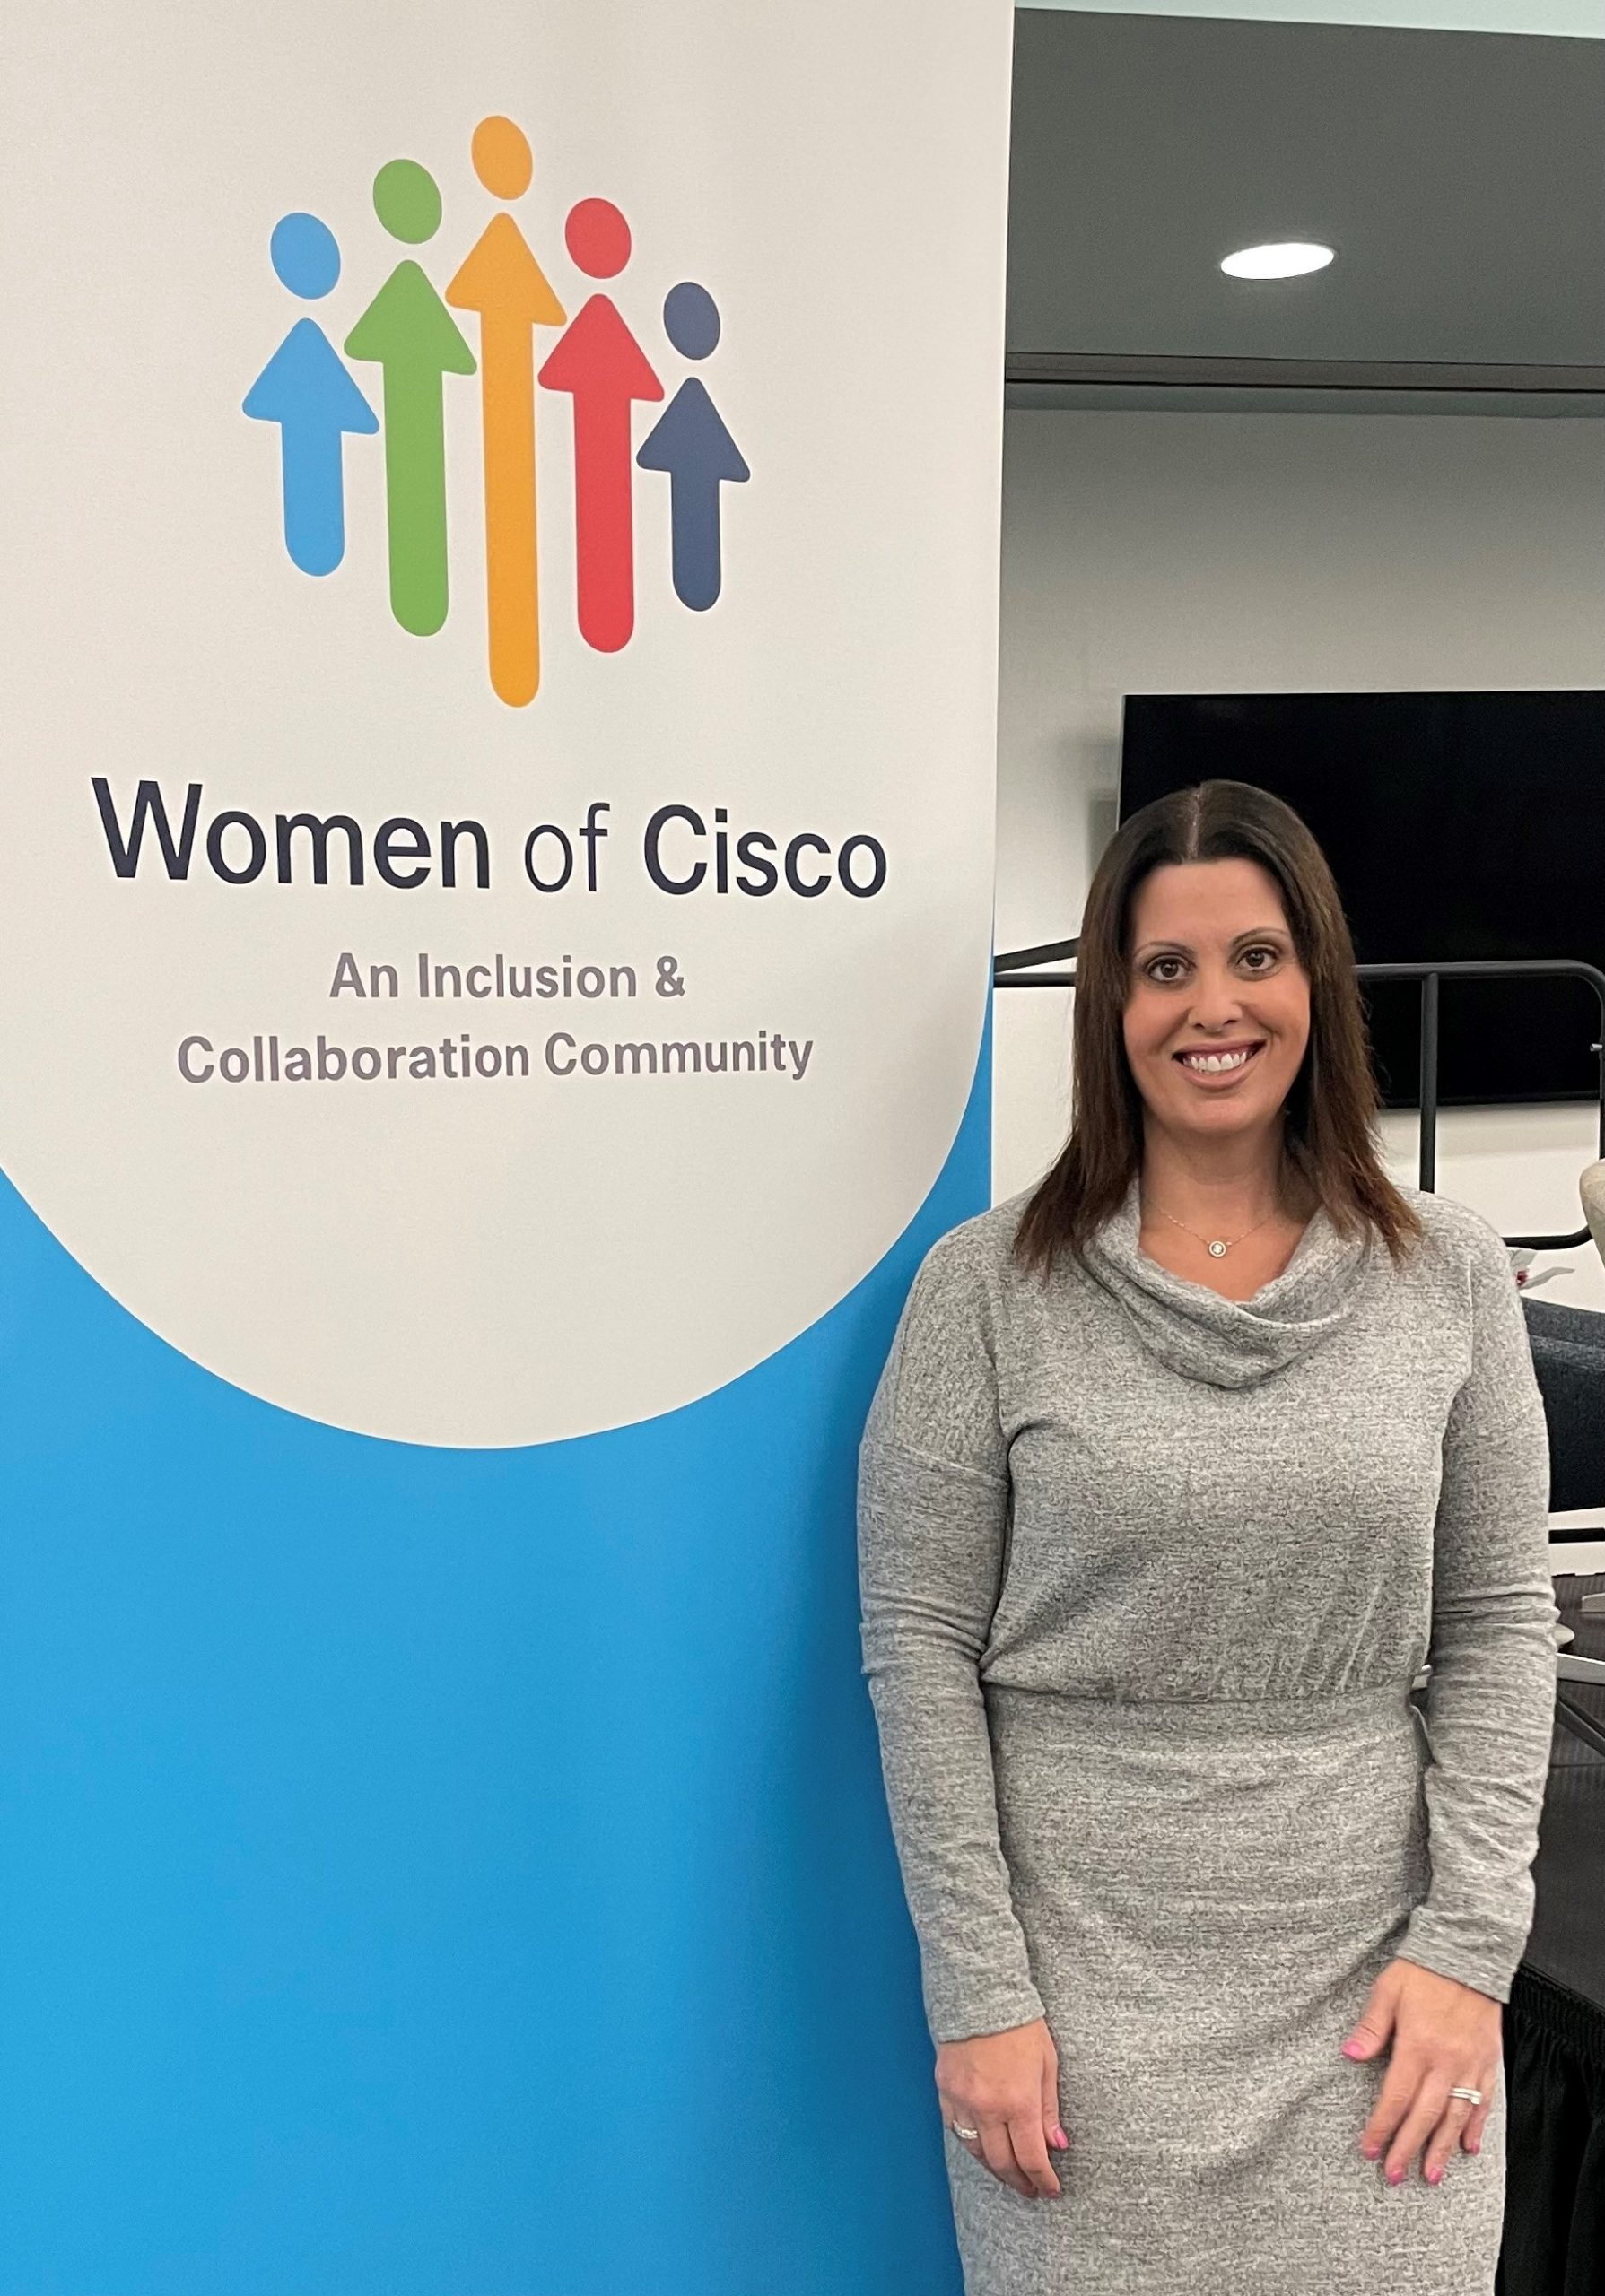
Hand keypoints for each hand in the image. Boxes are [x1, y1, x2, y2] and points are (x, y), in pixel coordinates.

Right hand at [935, 2016, 1066, 2198]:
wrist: (980, 1993)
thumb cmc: (1020, 2024)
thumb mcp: (1047, 2063)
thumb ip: (1049, 2108)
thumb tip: (1056, 2144)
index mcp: (1019, 2100)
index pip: (1032, 2157)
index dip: (1043, 2180)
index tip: (1050, 2189)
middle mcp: (988, 2107)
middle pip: (1002, 2162)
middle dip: (1019, 2181)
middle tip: (1030, 2189)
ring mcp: (963, 2100)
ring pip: (976, 2151)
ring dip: (994, 2167)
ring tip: (1008, 2173)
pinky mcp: (945, 2090)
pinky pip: (956, 2129)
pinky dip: (970, 2143)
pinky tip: (982, 2146)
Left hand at [1343, 1958, 1500, 2185]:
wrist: (1469, 1953)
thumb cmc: (1424, 1970)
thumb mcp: (1388, 1990)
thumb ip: (1371, 2027)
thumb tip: (1349, 2055)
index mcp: (1418, 2046)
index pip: (1396, 2097)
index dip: (1382, 2126)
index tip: (1371, 2149)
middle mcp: (1446, 2062)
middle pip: (1425, 2116)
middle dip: (1408, 2148)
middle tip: (1396, 2175)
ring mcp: (1470, 2064)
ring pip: (1456, 2117)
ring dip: (1443, 2149)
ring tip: (1432, 2175)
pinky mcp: (1488, 2061)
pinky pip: (1485, 2101)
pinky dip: (1477, 2127)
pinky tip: (1470, 2147)